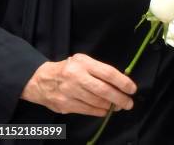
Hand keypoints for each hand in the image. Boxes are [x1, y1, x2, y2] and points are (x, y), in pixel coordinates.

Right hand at [21, 53, 136, 115]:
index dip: (122, 82)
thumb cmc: (68, 68)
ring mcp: (70, 92)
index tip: (132, 88)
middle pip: (103, 90)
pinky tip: (105, 110)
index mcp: (83, 63)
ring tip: (118, 106)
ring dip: (110, 105)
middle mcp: (76, 77)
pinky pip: (87, 110)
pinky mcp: (65, 105)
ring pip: (96, 102)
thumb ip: (99, 70)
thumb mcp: (82, 61)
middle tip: (129, 103)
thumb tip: (120, 81)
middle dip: (119, 98)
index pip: (107, 72)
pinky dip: (99, 111)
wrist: (41, 80)